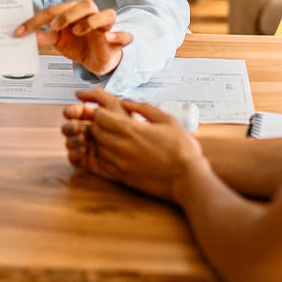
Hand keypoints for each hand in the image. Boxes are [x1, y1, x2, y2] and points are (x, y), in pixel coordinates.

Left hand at [15, 0, 131, 75]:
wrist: (98, 59)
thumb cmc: (80, 44)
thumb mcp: (59, 40)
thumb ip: (44, 36)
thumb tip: (24, 35)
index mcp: (75, 12)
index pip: (56, 10)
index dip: (37, 21)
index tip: (21, 31)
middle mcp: (91, 16)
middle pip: (86, 4)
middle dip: (69, 14)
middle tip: (55, 26)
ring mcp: (106, 27)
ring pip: (107, 14)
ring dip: (91, 21)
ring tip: (78, 31)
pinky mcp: (117, 41)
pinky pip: (124, 35)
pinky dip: (118, 35)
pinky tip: (108, 38)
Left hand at [60, 88, 204, 201]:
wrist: (187, 179)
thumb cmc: (181, 149)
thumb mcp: (167, 120)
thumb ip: (144, 108)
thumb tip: (128, 102)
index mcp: (131, 130)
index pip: (100, 115)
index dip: (99, 110)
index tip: (100, 107)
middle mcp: (121, 146)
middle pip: (94, 130)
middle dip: (96, 123)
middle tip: (103, 121)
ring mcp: (119, 163)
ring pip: (96, 147)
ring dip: (98, 139)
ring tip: (107, 135)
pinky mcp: (121, 177)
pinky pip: (101, 163)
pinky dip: (100, 155)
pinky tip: (109, 152)